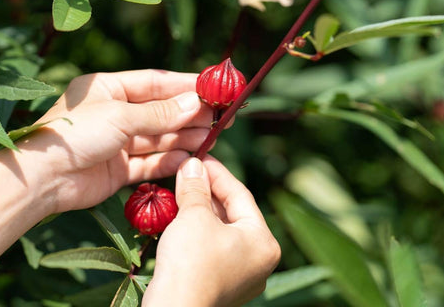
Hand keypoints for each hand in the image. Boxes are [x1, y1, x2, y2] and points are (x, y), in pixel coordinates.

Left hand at [13, 69, 213, 212]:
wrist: (42, 179)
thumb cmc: (75, 134)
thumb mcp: (120, 116)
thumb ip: (160, 113)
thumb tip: (196, 102)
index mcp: (108, 88)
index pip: (154, 83)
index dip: (185, 85)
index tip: (213, 88)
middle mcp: (113, 113)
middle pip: (160, 111)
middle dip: (189, 114)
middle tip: (221, 116)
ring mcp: (116, 142)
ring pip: (158, 137)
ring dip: (184, 137)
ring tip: (212, 136)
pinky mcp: (118, 169)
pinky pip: (149, 162)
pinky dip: (169, 160)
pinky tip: (190, 157)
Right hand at [143, 157, 280, 306]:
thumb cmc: (191, 262)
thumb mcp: (194, 216)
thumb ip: (196, 187)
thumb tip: (193, 164)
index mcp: (264, 242)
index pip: (241, 195)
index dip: (217, 172)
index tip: (199, 157)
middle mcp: (259, 261)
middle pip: (232, 214)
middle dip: (207, 192)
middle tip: (187, 172)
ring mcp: (241, 277)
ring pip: (221, 232)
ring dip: (200, 211)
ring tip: (180, 191)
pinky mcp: (221, 286)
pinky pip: (212, 250)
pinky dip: (197, 232)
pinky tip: (179, 219)